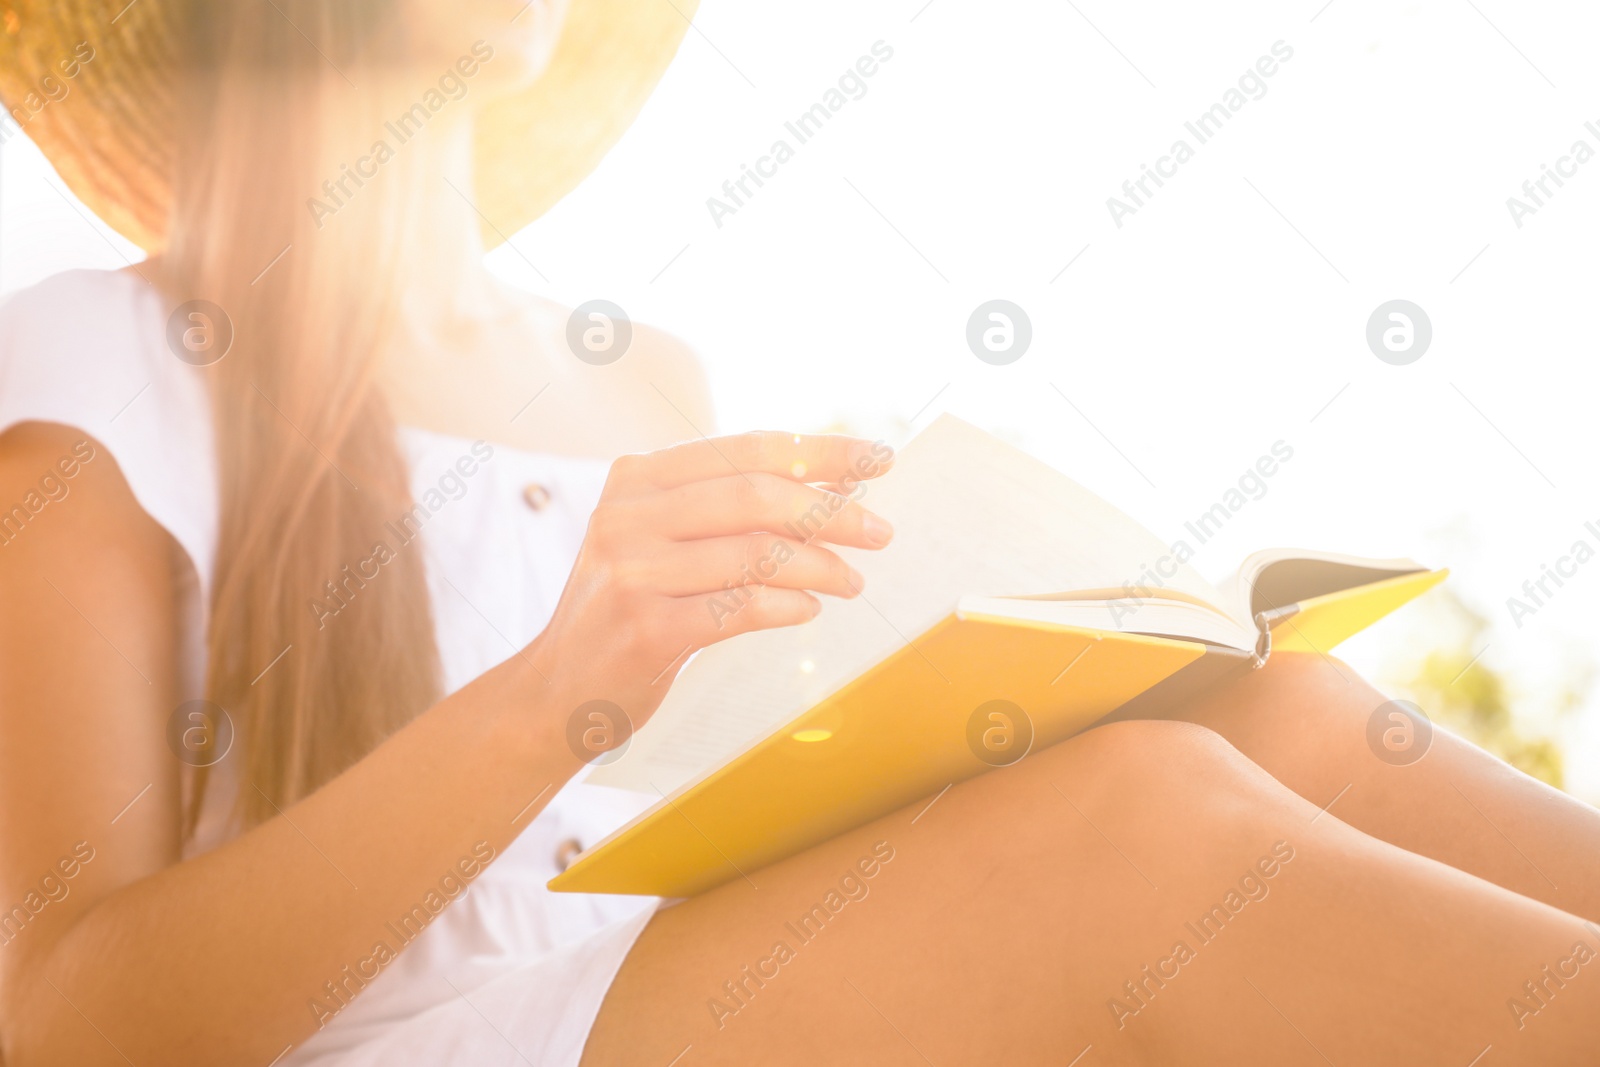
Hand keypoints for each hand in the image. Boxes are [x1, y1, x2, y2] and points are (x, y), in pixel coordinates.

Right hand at [527, 431, 894, 757]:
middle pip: (756, 495)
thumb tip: (834, 490)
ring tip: (850, 582)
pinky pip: (741, 608)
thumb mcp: (662, 542)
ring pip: (755, 553)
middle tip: (881, 532)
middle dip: (832, 512)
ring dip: (820, 567)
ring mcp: (632, 572)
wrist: (556, 691)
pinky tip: (808, 612)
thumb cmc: (631, 610)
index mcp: (637, 478)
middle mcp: (628, 515)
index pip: (746, 449)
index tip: (879, 459)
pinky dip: (788, 608)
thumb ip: (728, 512)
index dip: (820, 451)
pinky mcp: (645, 628)